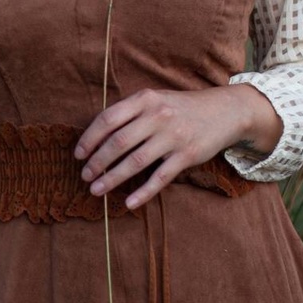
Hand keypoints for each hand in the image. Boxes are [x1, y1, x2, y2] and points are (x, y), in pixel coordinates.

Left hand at [73, 85, 280, 209]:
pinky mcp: (187, 155)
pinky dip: (142, 192)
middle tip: (84, 176)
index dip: (89, 138)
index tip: (78, 154)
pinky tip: (128, 202)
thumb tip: (97, 135)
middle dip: (97, 162)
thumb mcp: (155, 99)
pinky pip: (160, 177)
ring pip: (135, 162)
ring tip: (96, 190)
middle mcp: (157, 116)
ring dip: (112, 179)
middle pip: (118, 143)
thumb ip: (130, 112)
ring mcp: (173, 136)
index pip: (108, 119)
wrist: (224, 111)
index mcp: (145, 99)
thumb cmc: (181, 107)